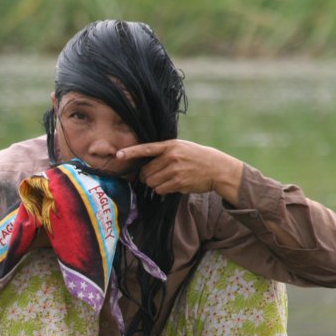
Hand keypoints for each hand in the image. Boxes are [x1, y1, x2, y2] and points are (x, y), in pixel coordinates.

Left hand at [116, 139, 243, 205]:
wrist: (217, 168)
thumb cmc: (197, 158)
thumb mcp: (182, 148)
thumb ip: (164, 152)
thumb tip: (144, 167)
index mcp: (170, 145)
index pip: (146, 148)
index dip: (130, 152)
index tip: (118, 155)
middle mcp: (171, 156)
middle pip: (146, 172)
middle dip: (148, 177)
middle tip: (159, 176)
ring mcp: (175, 169)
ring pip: (151, 182)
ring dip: (156, 185)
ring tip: (168, 180)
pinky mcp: (179, 182)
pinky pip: (160, 190)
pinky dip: (163, 190)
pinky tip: (173, 186)